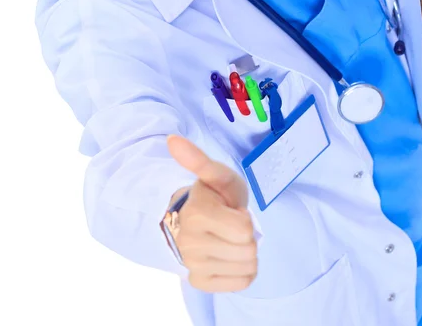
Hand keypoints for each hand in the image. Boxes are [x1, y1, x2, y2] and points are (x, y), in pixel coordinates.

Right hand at [166, 135, 257, 292]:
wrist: (193, 217)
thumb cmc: (212, 195)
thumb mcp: (215, 175)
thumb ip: (198, 160)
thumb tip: (172, 139)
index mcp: (196, 215)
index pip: (245, 230)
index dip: (244, 218)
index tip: (230, 210)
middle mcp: (190, 243)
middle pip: (249, 250)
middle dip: (246, 235)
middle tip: (230, 224)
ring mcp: (194, 265)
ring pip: (247, 267)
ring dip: (245, 252)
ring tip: (228, 237)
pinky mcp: (199, 282)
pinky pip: (241, 282)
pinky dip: (242, 269)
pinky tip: (228, 254)